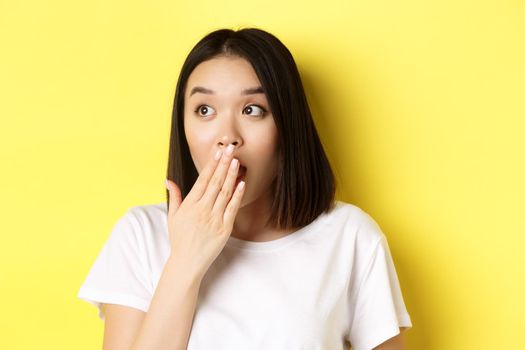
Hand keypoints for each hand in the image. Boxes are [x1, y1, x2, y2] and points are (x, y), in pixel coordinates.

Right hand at [164, 145, 244, 278]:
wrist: (187, 263)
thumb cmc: (179, 239)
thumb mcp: (173, 216)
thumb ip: (174, 196)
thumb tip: (168, 180)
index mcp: (190, 205)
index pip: (202, 179)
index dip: (211, 164)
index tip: (218, 151)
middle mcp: (202, 210)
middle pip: (215, 182)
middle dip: (223, 163)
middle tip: (231, 148)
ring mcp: (214, 219)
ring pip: (224, 193)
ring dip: (231, 175)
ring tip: (237, 161)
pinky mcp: (224, 229)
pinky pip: (232, 209)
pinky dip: (237, 195)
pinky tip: (242, 183)